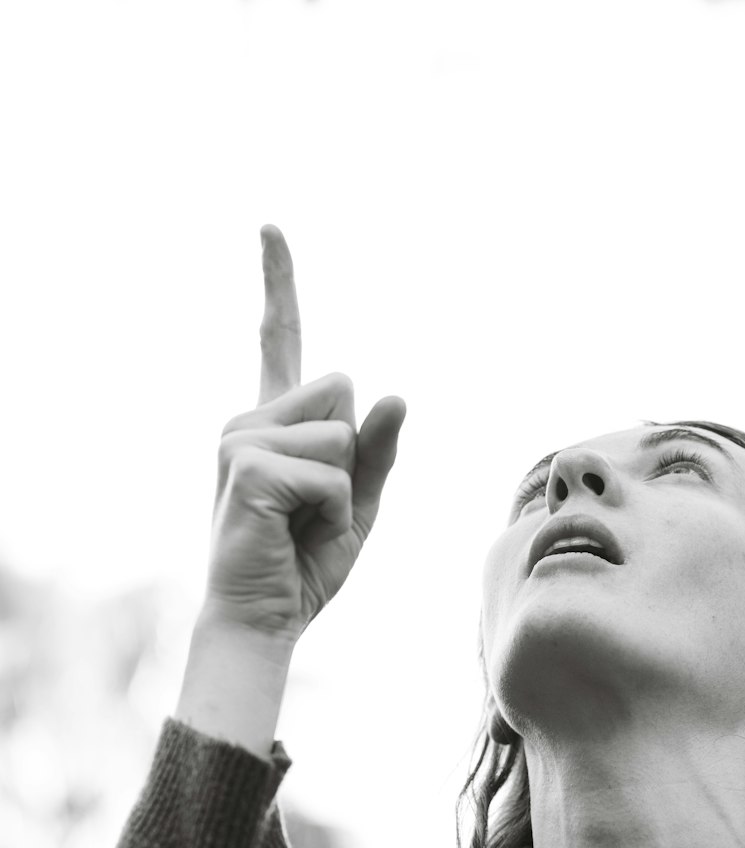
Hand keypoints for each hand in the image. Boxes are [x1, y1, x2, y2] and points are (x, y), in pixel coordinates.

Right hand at [203, 225, 406, 638]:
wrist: (263, 618)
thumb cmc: (305, 564)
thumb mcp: (358, 505)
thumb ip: (376, 452)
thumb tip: (396, 395)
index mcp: (273, 423)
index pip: (280, 341)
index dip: (278, 283)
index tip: (271, 226)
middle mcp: (248, 418)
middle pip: (343, 387)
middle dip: (352, 453)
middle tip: (312, 508)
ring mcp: (241, 438)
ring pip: (343, 430)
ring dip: (344, 488)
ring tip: (302, 523)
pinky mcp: (250, 465)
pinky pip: (335, 471)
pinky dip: (335, 511)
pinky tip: (295, 532)